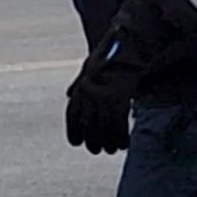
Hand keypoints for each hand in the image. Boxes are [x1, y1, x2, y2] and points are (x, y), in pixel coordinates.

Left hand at [65, 27, 146, 154]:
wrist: (128, 46)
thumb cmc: (110, 54)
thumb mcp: (89, 65)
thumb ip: (78, 82)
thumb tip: (69, 93)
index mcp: (80, 87)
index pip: (72, 116)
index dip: (73, 132)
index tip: (76, 143)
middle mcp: (88, 95)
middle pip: (88, 126)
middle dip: (92, 141)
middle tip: (96, 150)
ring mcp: (104, 98)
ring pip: (104, 129)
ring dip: (108, 143)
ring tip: (111, 150)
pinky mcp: (120, 101)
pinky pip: (119, 126)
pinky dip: (122, 138)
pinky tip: (125, 144)